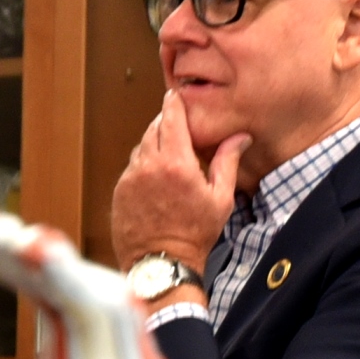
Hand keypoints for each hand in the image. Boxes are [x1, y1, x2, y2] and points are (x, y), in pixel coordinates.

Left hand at [111, 90, 244, 274]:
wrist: (163, 263)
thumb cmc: (195, 235)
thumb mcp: (220, 198)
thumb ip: (227, 162)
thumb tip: (240, 137)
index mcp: (176, 163)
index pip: (171, 118)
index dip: (173, 103)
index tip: (175, 95)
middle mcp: (148, 166)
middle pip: (153, 129)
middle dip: (165, 124)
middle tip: (178, 128)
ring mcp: (130, 178)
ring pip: (141, 148)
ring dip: (154, 146)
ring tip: (170, 160)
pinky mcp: (119, 192)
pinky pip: (131, 169)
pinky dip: (143, 167)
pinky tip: (156, 182)